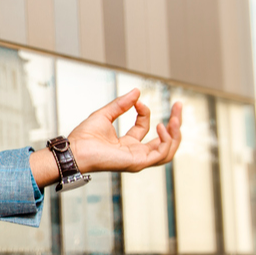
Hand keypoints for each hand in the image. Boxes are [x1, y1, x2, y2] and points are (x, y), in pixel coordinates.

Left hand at [66, 89, 182, 173]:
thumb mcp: (105, 114)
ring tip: (174, 118)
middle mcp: (134, 153)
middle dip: (175, 124)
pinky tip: (162, 126)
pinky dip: (166, 141)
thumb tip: (137, 91)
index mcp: (126, 144)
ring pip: (167, 150)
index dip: (145, 112)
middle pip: (164, 141)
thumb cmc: (84, 137)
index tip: (138, 102)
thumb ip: (121, 104)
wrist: (76, 149)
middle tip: (179, 106)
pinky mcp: (138, 162)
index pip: (144, 128)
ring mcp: (138, 159)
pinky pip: (161, 155)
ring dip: (175, 133)